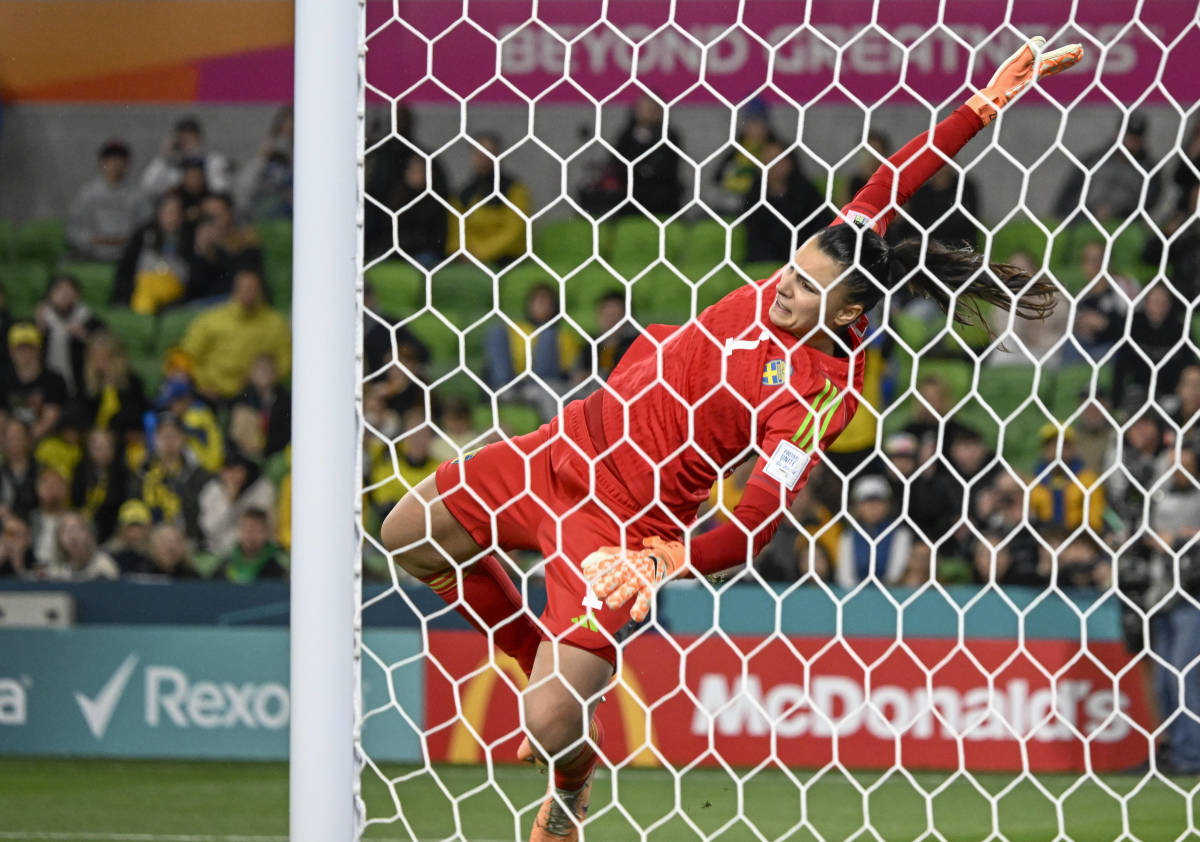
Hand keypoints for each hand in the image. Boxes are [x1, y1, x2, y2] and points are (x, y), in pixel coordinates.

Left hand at [581, 537, 685, 621]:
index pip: (596, 569)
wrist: (660, 559)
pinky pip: (641, 605)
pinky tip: (634, 614)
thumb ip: (600, 557)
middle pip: (603, 586)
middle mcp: (627, 569)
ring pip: (618, 598)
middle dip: (598, 592)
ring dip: (613, 602)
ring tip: (613, 602)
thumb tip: (584, 565)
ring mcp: (639, 580)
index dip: (590, 575)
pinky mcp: (650, 590)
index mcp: (618, 560)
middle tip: (601, 592)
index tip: (591, 576)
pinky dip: (637, 613)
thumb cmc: (632, 561)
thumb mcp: (618, 554)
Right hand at [967, 36, 1083, 125]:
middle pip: (1056, 64)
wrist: (995, 100)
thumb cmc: (1004, 84)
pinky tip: (1045, 68)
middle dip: (1068, 58)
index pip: (1056, 59)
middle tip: (1080, 54)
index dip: (1068, 53)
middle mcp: (1037, 74)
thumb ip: (1028, 52)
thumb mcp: (1015, 65)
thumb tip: (1042, 39)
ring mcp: (1030, 78)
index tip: (1080, 50)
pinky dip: (1048, 67)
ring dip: (1061, 62)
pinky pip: (1041, 72)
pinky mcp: (1023, 81)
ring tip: (1070, 59)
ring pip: (1050, 68)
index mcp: (1037, 70)